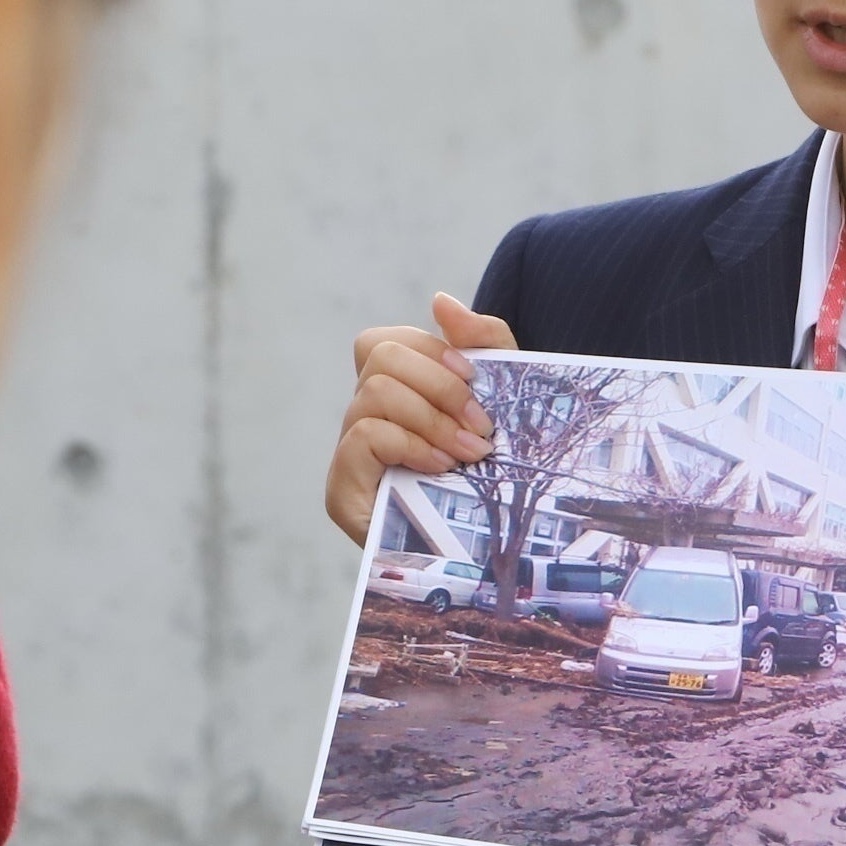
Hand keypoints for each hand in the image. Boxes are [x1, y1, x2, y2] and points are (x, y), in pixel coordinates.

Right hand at [323, 294, 516, 541]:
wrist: (496, 545)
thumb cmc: (500, 466)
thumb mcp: (503, 395)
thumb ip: (482, 340)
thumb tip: (440, 300)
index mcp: (392, 392)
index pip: (384, 342)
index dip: (432, 352)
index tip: (476, 380)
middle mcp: (362, 416)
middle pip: (380, 357)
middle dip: (441, 387)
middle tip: (482, 428)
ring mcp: (348, 453)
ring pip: (375, 393)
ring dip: (433, 420)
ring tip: (469, 454)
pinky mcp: (342, 490)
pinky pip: (364, 435)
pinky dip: (410, 443)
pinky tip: (440, 467)